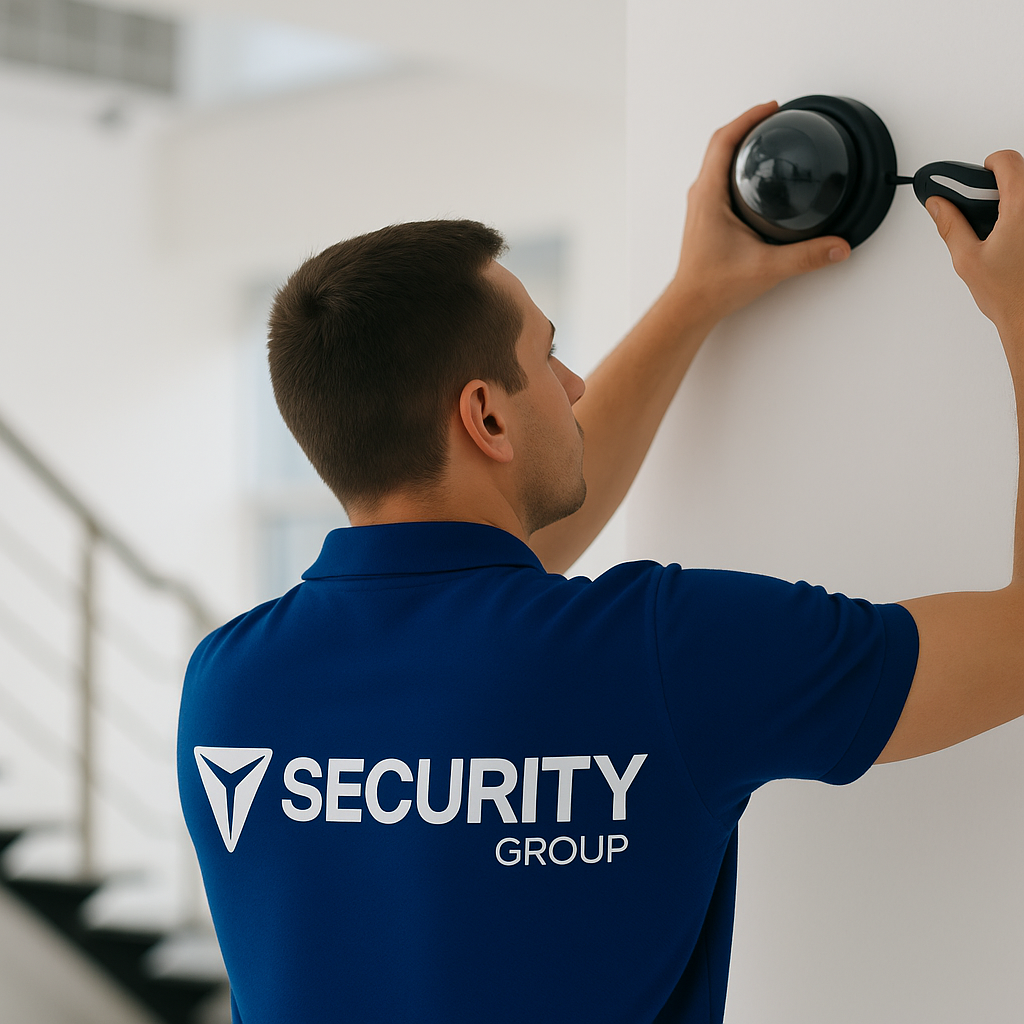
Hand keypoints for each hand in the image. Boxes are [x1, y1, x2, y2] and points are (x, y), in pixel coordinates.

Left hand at [671, 101, 850, 326]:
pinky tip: (755, 176)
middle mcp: (701, 196)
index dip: (747, 118)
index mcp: (709, 196)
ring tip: (766, 139)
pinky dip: (736, 167)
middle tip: (773, 118)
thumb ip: (806, 257)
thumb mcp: (766, 268)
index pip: (724, 141)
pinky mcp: (706, 218)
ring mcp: (701, 207)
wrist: (692, 306)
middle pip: (720, 145)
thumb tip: (838, 246)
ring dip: (740, 146)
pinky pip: (719, 179)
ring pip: (717, 163)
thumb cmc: (713, 286)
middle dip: (748, 126)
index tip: (771, 108)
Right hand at [926, 150, 1023, 341]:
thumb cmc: (1010, 294)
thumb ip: (950, 225)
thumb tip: (938, 205)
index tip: (972, 179)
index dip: (986, 166)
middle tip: (980, 213)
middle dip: (994, 190)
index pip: (1006, 161)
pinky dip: (1015, 221)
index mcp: (1021, 207)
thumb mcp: (967, 258)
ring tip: (996, 234)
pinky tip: (1010, 243)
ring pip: (1023, 195)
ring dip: (1007, 206)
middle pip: (1017, 176)